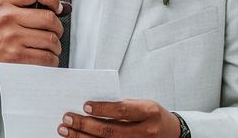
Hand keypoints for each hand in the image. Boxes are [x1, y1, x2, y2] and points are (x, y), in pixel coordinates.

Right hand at [0, 0, 64, 98]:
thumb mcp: (5, 16)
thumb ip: (30, 8)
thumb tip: (63, 7)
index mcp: (5, 5)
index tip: (57, 8)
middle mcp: (7, 18)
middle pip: (49, 18)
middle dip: (58, 28)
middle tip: (54, 33)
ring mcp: (12, 37)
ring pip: (51, 40)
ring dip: (56, 47)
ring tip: (48, 48)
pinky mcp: (17, 56)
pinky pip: (47, 57)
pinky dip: (52, 60)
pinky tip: (45, 58)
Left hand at [58, 99, 180, 137]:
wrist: (172, 133)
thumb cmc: (151, 115)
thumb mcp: (141, 104)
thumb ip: (120, 105)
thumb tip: (89, 106)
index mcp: (148, 113)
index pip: (122, 110)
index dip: (102, 109)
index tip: (85, 105)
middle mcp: (145, 132)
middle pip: (110, 131)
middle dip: (85, 125)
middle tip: (67, 118)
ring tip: (65, 130)